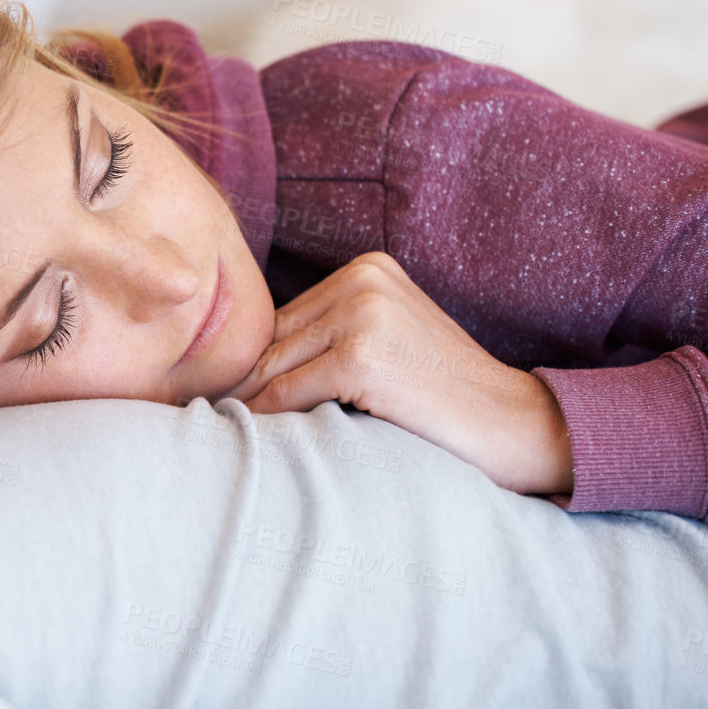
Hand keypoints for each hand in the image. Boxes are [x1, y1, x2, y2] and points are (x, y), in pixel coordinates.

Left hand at [224, 252, 574, 496]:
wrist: (510, 421)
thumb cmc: (441, 392)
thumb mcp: (386, 338)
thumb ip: (328, 333)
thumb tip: (240, 362)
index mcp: (365, 269)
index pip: (283, 318)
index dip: (251, 361)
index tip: (217, 391)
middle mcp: (361, 280)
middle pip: (272, 338)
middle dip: (242, 381)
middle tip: (199, 413)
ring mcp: (362, 315)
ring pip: (272, 366)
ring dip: (246, 401)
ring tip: (218, 429)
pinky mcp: (361, 356)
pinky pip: (288, 392)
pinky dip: (268, 418)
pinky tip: (254, 439)